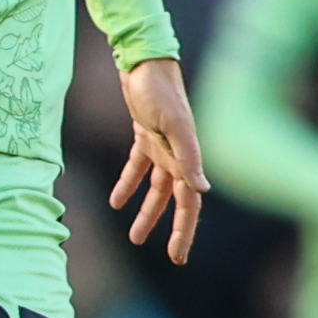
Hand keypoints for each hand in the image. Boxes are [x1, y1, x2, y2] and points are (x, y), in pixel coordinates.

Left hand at [110, 56, 206, 262]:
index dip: (185, 230)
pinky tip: (115, 202)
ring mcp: (162, 146)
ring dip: (147, 212)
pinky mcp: (145, 135)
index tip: (177, 256)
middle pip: (176, 201)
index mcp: (187, 157)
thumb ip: (188, 157)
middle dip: (173, 228)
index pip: (189, 202)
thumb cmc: (159, 92)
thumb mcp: (173, 126)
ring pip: (156, 189)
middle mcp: (178, 155)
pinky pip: (138, 167)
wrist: (143, 62)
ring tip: (135, 237)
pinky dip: (127, 185)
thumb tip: (202, 189)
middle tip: (171, 256)